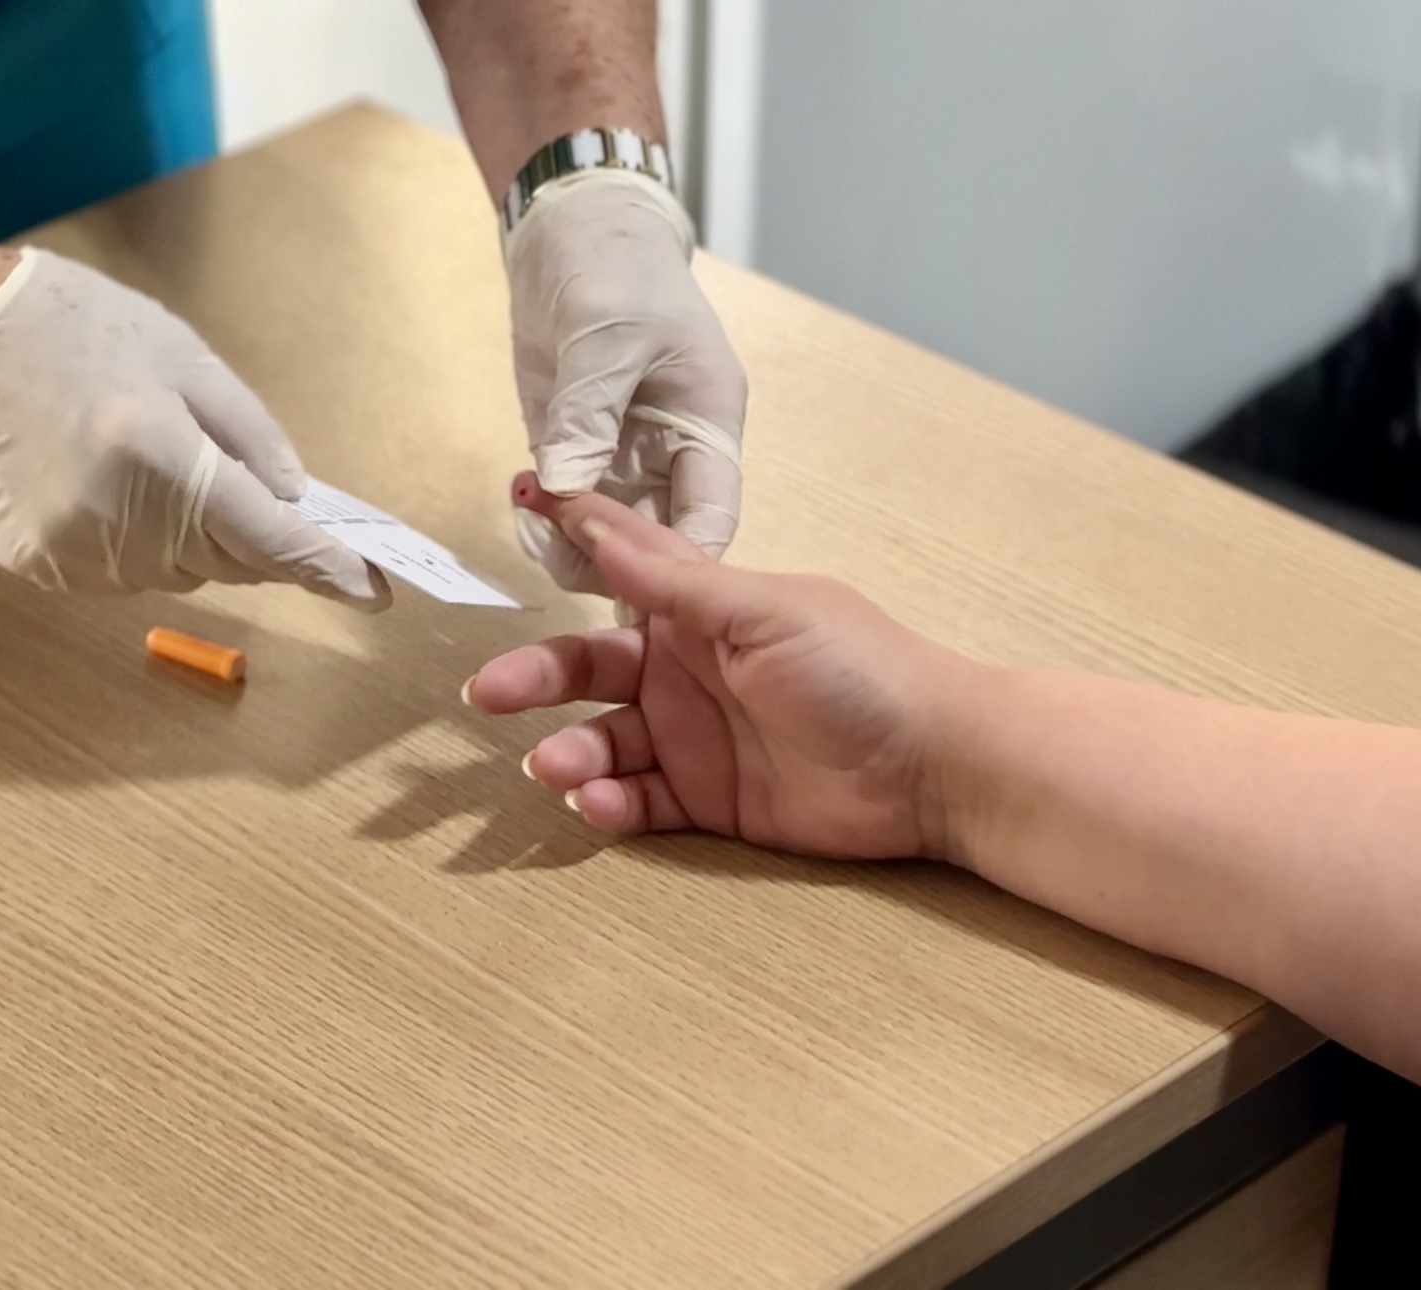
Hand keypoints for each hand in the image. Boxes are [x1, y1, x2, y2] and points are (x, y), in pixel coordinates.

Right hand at [0, 248, 389, 606]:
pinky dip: (132, 546)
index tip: (371, 589)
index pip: (265, 536)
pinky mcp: (33, 564)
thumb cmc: (78, 330)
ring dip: (186, 541)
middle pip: (224, 565)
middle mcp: (115, 516)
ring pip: (172, 577)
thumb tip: (295, 503)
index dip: (324, 567)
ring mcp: (69, 549)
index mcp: (160, 453)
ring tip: (144, 465)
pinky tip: (102, 487)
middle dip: (246, 537)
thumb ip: (250, 435)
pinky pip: (117, 577)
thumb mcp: (185, 357)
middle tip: (231, 483)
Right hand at [465, 485, 980, 859]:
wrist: (933, 764)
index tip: (519, 498)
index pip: (621, 567)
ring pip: (604, 744)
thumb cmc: (858, 668)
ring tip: (557, 770)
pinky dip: (610, 805)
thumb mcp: (763, 611)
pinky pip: (640, 803)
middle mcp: (685, 672)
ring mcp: (694, 740)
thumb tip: (594, 519)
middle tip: (487, 695)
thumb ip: (674, 579)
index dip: (572, 536)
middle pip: (587, 671)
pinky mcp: (707, 802)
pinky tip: (599, 806)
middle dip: (534, 680)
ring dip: (570, 753)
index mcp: (700, 612)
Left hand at [504, 170, 745, 596]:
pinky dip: (543, 519)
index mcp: (706, 426)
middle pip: (658, 544)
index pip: (712, 515)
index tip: (637, 584)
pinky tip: (520, 496)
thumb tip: (567, 488)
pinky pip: (565, 510)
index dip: (684, 560)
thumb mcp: (608, 332)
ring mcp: (619, 458)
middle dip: (611, 561)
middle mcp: (670, 455)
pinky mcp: (573, 451)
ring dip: (568, 545)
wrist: (572, 231)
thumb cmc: (616, 267)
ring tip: (530, 513)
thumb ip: (589, 411)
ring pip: (607, 538)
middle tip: (557, 542)